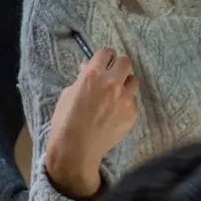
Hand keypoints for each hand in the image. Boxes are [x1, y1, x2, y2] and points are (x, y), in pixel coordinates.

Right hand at [45, 50, 138, 199]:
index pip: (107, 52)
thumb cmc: (66, 120)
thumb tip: (88, 68)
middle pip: (126, 62)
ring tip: (117, 93)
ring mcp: (125, 99)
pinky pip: (133, 101)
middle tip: (113, 74)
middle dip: (119, 66)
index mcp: (93, 74)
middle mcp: (112, 83)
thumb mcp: (68, 93)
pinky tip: (116, 112)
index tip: (105, 60)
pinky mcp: (132, 114)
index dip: (106, 56)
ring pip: (134, 81)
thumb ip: (82, 78)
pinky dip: (126, 103)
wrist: (77, 148)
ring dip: (126, 83)